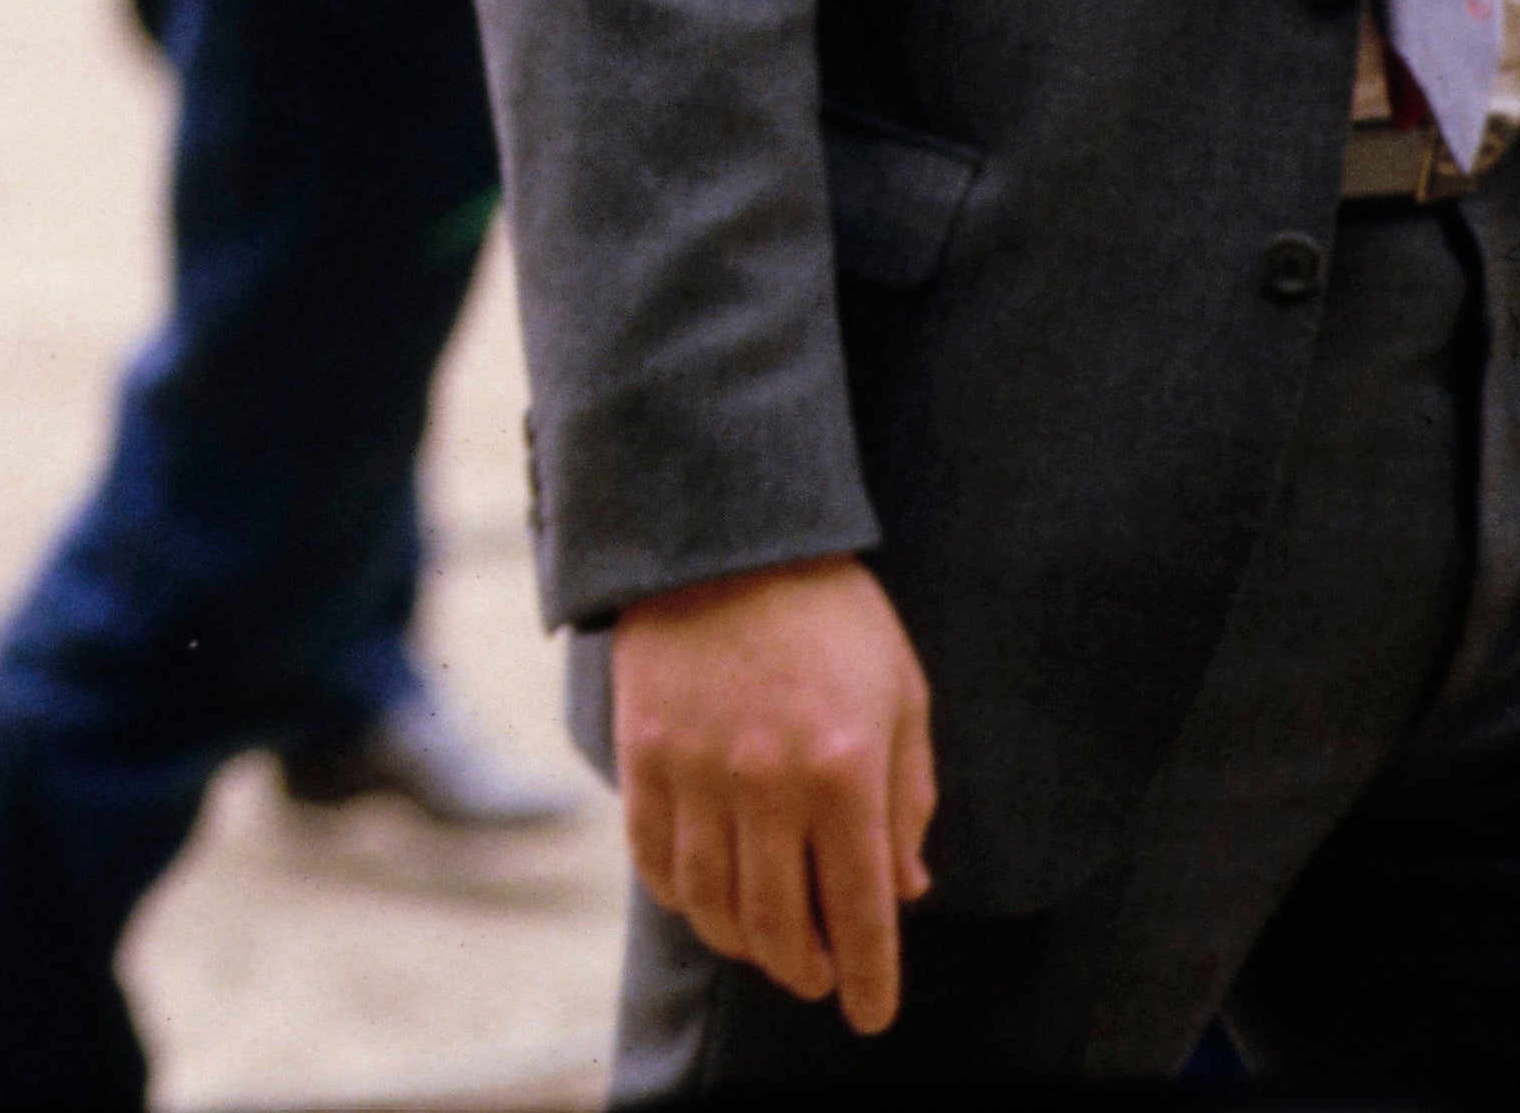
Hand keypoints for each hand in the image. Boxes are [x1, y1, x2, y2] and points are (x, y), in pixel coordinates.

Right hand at [612, 555, 935, 1034]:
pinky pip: (652, 855)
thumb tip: (905, 891)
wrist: (723, 536)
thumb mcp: (902, 697)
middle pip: (777, 922)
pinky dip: (677, 895)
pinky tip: (701, 900)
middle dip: (802, 969)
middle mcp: (767, 782)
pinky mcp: (641, 752)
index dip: (868, 978)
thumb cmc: (830, 614)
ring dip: (739, 942)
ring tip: (761, 948)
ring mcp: (695, 768)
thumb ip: (909, 799)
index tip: (869, 1015)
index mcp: (845, 771)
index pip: (858, 911)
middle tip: (814, 978)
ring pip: (710, 900)